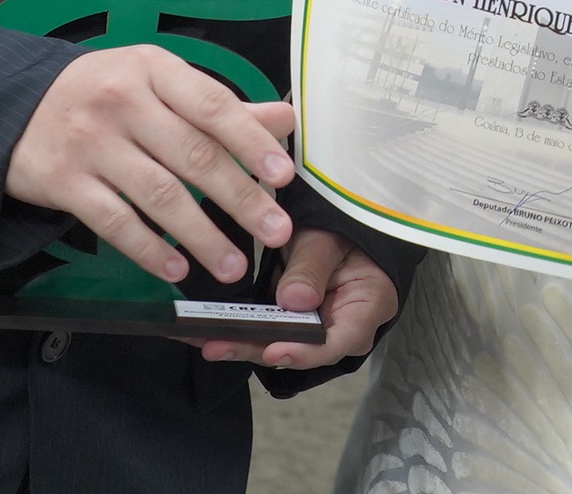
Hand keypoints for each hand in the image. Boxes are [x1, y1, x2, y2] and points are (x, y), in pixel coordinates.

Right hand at [5, 44, 297, 285]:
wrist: (8, 108)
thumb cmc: (101, 94)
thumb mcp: (156, 82)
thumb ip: (219, 106)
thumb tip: (284, 119)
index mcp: (154, 69)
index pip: (213, 105)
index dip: (252, 141)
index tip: (283, 175)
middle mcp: (123, 102)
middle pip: (192, 154)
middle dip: (240, 197)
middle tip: (276, 230)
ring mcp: (90, 143)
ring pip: (158, 194)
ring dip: (201, 235)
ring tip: (233, 264)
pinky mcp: (62, 181)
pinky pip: (114, 222)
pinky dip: (149, 248)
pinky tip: (176, 269)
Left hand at [195, 227, 399, 369]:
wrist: (337, 220)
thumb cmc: (343, 224)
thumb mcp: (327, 238)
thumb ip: (312, 268)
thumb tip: (293, 301)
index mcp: (368, 305)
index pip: (339, 340)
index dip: (306, 351)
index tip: (274, 349)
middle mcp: (344, 327)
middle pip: (304, 349)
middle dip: (259, 348)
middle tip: (218, 346)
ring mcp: (318, 328)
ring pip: (282, 345)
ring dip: (243, 343)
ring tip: (204, 340)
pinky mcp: (295, 324)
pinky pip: (270, 333)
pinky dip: (242, 332)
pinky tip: (208, 331)